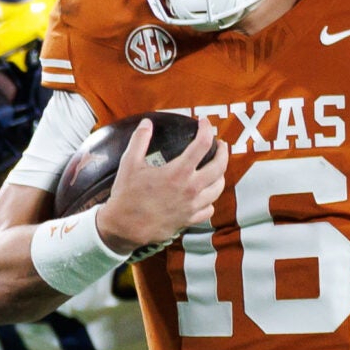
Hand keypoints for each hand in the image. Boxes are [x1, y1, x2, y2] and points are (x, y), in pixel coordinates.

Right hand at [94, 117, 227, 254]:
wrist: (125, 226)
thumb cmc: (127, 195)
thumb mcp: (129, 163)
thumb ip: (140, 140)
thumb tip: (146, 123)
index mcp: (178, 172)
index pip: (202, 144)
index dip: (206, 130)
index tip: (204, 123)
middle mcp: (191, 189)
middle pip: (220, 167)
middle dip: (223, 152)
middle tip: (220, 145)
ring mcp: (192, 206)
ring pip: (218, 189)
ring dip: (220, 175)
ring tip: (216, 168)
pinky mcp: (189, 219)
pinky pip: (209, 209)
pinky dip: (210, 200)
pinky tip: (204, 195)